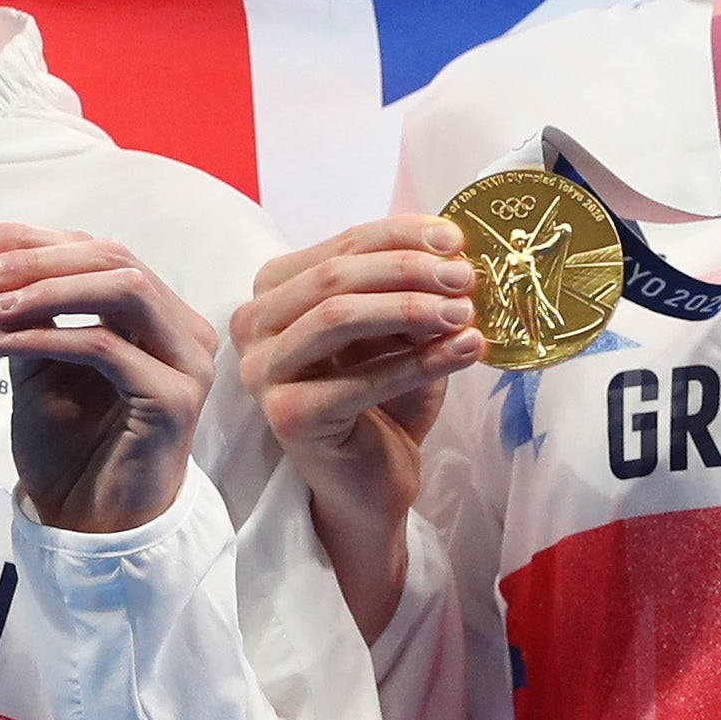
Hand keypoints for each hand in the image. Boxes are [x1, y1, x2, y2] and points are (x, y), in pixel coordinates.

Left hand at [0, 221, 214, 535]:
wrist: (89, 523)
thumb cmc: (71, 447)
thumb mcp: (41, 363)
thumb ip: (30, 313)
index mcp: (158, 315)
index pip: (100, 253)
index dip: (36, 238)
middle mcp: (184, 331)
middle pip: (115, 259)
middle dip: (37, 257)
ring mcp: (187, 363)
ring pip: (123, 290)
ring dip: (47, 289)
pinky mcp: (175, 399)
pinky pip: (106, 347)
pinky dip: (49, 336)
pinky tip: (3, 343)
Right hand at [226, 217, 484, 639]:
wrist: (373, 484)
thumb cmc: (385, 402)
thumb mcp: (400, 331)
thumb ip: (411, 288)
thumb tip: (452, 245)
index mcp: (275, 291)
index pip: (342, 245)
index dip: (401, 235)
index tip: (457, 239)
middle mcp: (254, 326)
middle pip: (335, 277)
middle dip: (409, 270)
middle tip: (466, 277)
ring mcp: (263, 372)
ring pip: (338, 317)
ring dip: (411, 309)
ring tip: (466, 313)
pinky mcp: (286, 417)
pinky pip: (358, 380)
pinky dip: (418, 362)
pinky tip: (465, 350)